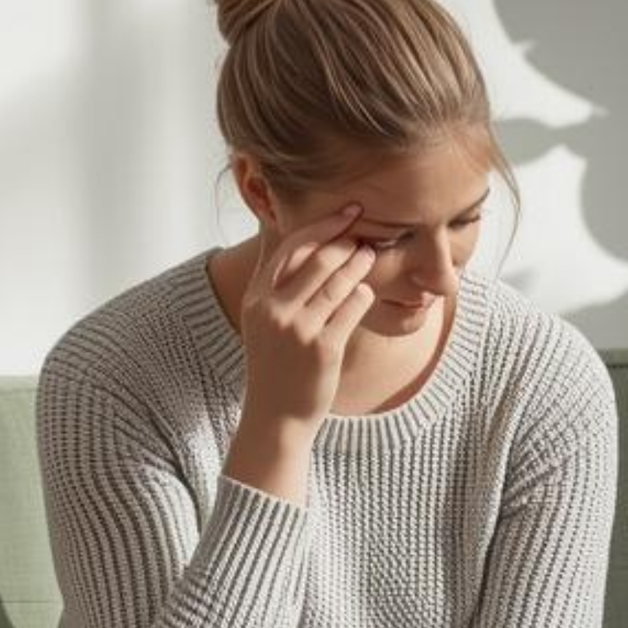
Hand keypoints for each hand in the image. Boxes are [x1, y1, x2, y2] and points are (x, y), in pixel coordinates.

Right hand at [238, 202, 378, 429]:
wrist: (276, 415)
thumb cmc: (275, 362)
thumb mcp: (263, 320)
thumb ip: (274, 281)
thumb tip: (289, 234)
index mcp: (256, 298)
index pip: (291, 247)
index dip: (323, 225)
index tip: (347, 212)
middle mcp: (274, 310)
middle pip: (318, 259)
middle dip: (346, 241)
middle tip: (365, 232)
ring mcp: (298, 330)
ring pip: (338, 282)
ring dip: (359, 264)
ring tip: (371, 255)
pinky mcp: (323, 348)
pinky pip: (352, 309)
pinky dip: (363, 295)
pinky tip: (366, 291)